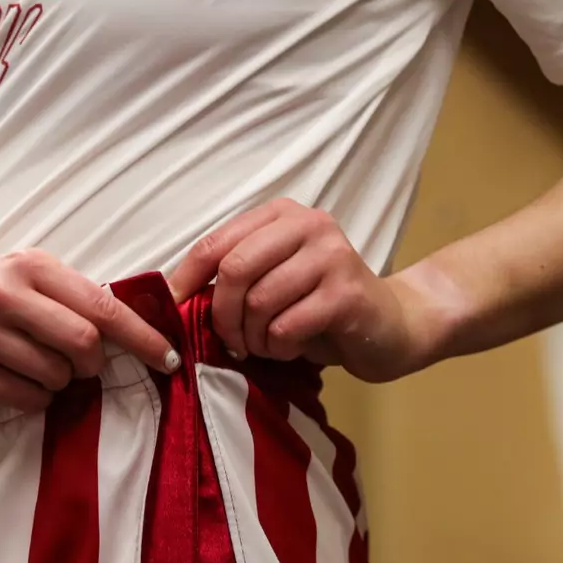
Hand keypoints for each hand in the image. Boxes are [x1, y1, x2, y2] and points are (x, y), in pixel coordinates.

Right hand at [0, 249, 179, 410]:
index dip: (142, 337)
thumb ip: (78, 297)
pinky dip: (37, 397)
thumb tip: (142, 330)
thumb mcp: (31, 275)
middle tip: (84, 364)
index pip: (102, 306)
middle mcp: (4, 295)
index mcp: (31, 266)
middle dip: (94, 363)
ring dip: (61, 381)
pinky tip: (20, 379)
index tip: (169, 359)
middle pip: (82, 344)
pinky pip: (27, 399)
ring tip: (40, 365)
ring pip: (55, 376)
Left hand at [169, 199, 437, 382]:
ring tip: (268, 345)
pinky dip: (278, 348)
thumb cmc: (320, 305)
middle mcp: (308, 225)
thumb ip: (235, 277)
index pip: (215, 243)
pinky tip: (291, 348)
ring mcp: (331, 256)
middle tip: (230, 341)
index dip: (186, 279)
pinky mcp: (346, 294)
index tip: (172, 309)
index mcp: (281, 215)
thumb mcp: (273, 280)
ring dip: (253, 337)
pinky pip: (286, 327)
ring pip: (259, 302)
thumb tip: (176, 298)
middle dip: (222, 315)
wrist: (389, 326)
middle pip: (235, 269)